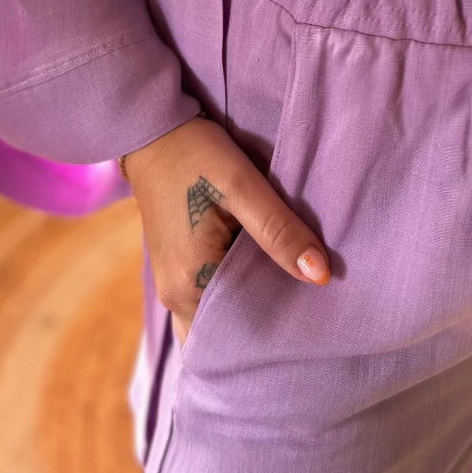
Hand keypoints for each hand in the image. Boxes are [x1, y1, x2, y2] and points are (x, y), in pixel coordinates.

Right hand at [123, 116, 330, 348]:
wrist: (151, 130)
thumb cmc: (195, 155)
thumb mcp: (242, 186)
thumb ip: (279, 231)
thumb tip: (320, 276)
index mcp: (190, 284)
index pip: (234, 342)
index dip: (273, 341)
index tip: (309, 330)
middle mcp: (176, 294)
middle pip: (225, 337)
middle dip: (264, 331)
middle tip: (309, 316)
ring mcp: (174, 282)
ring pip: (219, 318)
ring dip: (252, 310)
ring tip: (293, 295)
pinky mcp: (179, 266)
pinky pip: (212, 297)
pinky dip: (238, 294)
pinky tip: (268, 274)